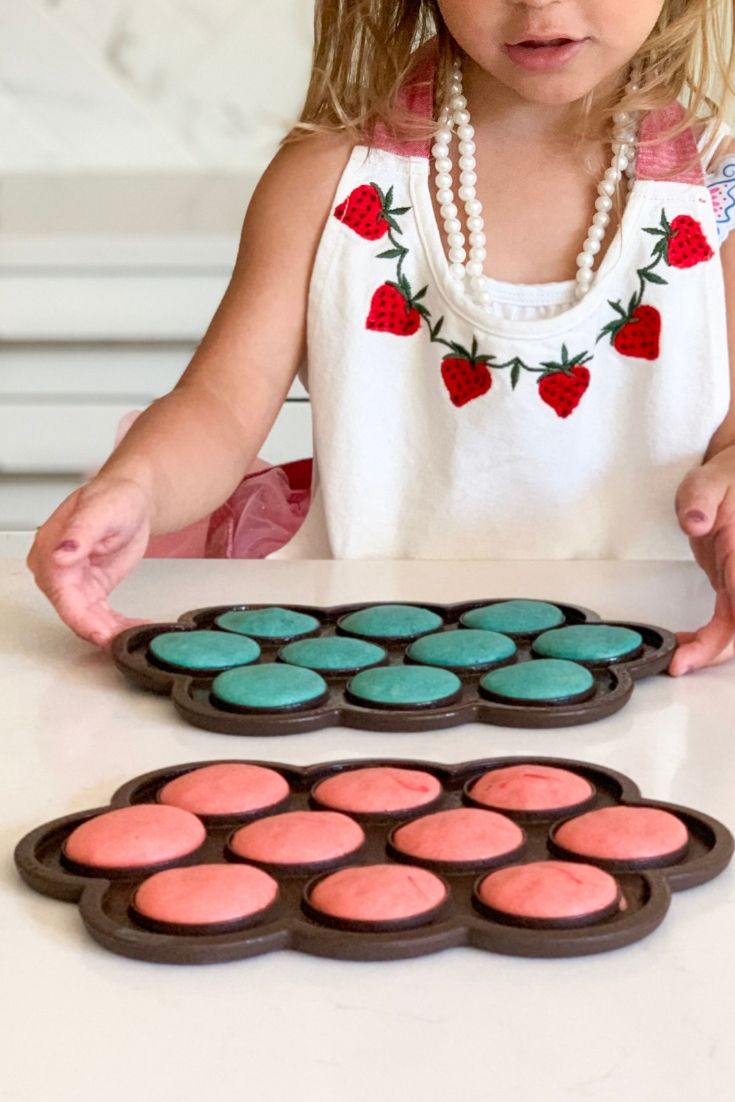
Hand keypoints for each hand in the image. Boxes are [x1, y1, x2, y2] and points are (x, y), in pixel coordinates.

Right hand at [27, 477, 152, 647]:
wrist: (132, 499)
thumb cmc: (116, 496)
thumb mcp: (102, 510)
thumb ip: (80, 534)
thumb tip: (60, 555)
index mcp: (50, 548)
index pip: (60, 592)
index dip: (81, 618)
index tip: (102, 635)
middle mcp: (56, 568)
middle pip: (72, 611)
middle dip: (99, 631)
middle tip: (126, 642)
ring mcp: (72, 580)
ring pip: (86, 618)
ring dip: (110, 632)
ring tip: (136, 636)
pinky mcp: (89, 588)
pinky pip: (99, 615)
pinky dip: (116, 625)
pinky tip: (134, 629)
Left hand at [671, 453, 734, 674]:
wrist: (734, 478)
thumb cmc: (727, 477)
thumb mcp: (709, 479)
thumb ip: (700, 497)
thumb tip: (695, 520)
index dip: (730, 629)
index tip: (705, 647)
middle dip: (716, 649)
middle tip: (679, 662)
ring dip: (710, 651)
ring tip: (676, 660)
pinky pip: (728, 625)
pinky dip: (707, 641)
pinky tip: (682, 646)